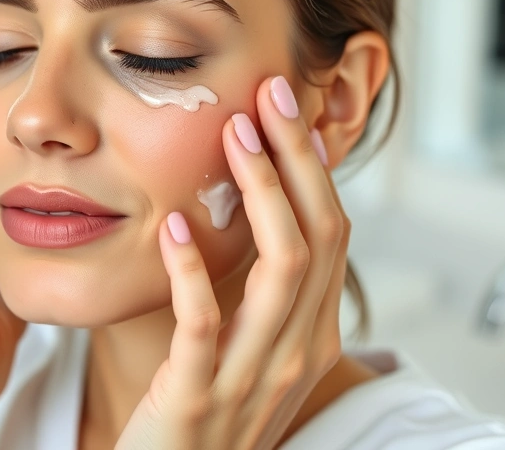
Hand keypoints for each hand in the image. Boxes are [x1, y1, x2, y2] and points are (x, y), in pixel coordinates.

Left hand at [115, 75, 348, 449]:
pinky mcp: (196, 399)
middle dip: (297, 158)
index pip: (333, 234)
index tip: (287, 109)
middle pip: (319, 236)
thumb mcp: (251, 346)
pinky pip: (204, 324)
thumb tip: (262, 207)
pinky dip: (190, 269)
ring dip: (261, 193)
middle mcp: (296, 354)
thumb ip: (263, 290)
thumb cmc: (206, 410)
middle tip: (269, 94)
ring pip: (281, 269)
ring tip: (233, 136)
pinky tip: (171, 226)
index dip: (314, 168)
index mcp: (312, 336)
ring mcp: (251, 378)